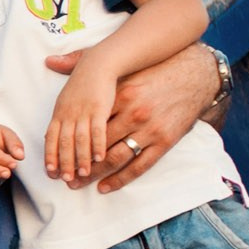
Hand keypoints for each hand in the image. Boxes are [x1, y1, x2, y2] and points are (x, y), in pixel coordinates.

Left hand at [43, 60, 115, 180]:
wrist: (102, 60)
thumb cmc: (88, 71)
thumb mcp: (69, 80)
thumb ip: (58, 86)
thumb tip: (49, 61)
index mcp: (60, 110)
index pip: (51, 137)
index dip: (50, 155)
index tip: (50, 171)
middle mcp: (68, 113)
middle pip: (63, 143)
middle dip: (63, 163)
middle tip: (64, 179)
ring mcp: (83, 112)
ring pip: (78, 141)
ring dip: (80, 159)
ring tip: (82, 174)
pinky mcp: (99, 109)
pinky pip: (97, 131)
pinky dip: (97, 146)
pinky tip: (99, 158)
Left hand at [45, 43, 219, 192]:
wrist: (197, 74)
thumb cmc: (156, 71)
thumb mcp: (123, 69)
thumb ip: (86, 66)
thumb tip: (50, 61)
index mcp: (121, 94)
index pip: (88, 124)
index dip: (69, 142)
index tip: (55, 154)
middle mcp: (135, 113)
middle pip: (97, 145)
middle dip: (77, 163)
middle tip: (62, 176)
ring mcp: (151, 129)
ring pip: (116, 158)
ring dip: (94, 174)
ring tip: (77, 184)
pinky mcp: (166, 141)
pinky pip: (140, 165)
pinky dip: (121, 179)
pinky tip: (105, 186)